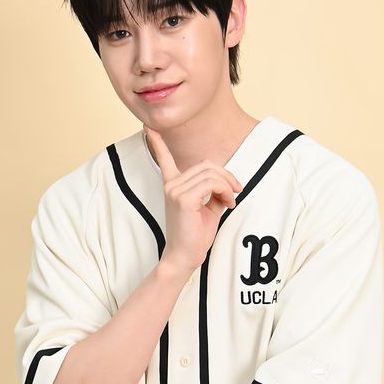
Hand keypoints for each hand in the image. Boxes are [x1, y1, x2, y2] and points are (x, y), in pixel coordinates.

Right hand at [144, 124, 242, 273]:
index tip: (148, 127)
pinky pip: (213, 183)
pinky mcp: (183, 198)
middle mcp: (171, 184)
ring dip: (228, 186)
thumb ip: (214, 191)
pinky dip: (226, 191)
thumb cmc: (195, 235)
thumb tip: (227, 181)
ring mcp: (175, 190)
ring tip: (230, 202)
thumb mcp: (208, 208)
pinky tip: (227, 204)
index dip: (157, 143)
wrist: (184, 256)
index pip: (164, 159)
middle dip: (227, 176)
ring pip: (212, 173)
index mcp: (172, 185)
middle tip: (235, 193)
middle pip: (207, 164)